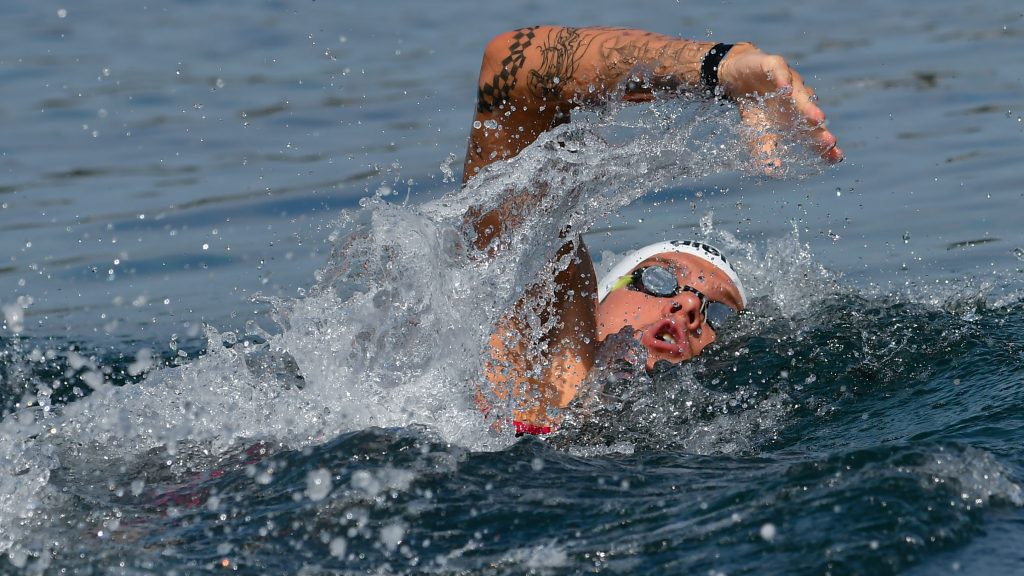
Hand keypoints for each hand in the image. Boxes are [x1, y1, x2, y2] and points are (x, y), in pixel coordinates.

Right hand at [717, 43, 842, 170]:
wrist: (737, 76)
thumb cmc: (753, 108)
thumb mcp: (755, 133)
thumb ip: (764, 149)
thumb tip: (771, 169)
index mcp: (796, 118)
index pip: (814, 132)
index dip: (824, 145)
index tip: (836, 157)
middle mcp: (798, 99)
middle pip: (812, 114)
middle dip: (821, 129)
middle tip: (829, 142)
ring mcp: (788, 81)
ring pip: (800, 93)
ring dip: (808, 106)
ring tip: (816, 119)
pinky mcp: (772, 65)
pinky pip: (780, 71)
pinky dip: (782, 80)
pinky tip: (784, 89)